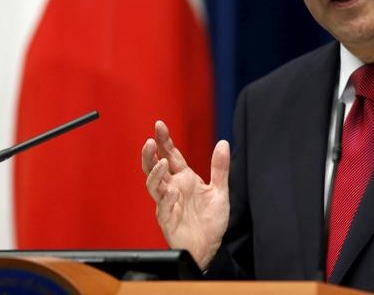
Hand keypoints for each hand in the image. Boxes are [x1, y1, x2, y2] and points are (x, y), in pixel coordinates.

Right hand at [141, 120, 229, 269]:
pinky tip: (172, 192)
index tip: (159, 125)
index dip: (164, 141)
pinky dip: (167, 199)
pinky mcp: (167, 220)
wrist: (210, 247)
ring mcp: (167, 204)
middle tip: (150, 141)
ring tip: (161, 163)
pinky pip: (163, 208)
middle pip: (155, 168)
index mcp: (184, 179)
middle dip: (150, 154)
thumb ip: (220, 168)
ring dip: (155, 174)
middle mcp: (172, 188)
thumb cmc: (211, 220)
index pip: (171, 155)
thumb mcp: (220, 191)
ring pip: (153, 186)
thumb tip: (224, 142)